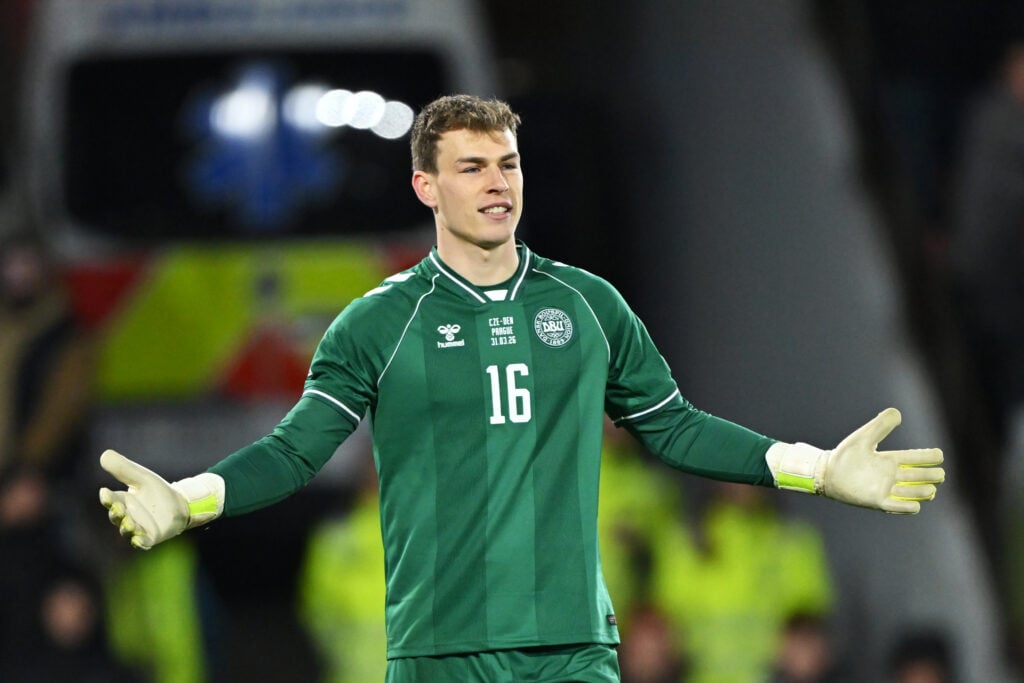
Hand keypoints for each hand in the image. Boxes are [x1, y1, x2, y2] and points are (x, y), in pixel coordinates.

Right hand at [99, 449, 188, 548]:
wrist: (179, 504)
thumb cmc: (156, 491)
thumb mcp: (141, 477)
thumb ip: (124, 468)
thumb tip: (104, 454)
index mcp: (122, 501)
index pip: (110, 500)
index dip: (107, 498)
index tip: (105, 492)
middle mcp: (126, 516)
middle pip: (116, 517)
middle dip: (116, 513)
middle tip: (119, 508)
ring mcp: (137, 528)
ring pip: (127, 531)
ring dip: (126, 528)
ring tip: (129, 524)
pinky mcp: (150, 537)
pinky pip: (142, 543)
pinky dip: (140, 542)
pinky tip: (140, 540)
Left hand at [823, 407, 944, 513]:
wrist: (827, 473)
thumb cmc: (845, 455)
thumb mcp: (864, 437)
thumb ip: (880, 425)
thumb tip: (898, 412)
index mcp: (889, 460)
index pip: (914, 458)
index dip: (928, 457)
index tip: (939, 455)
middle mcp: (890, 475)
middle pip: (918, 476)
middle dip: (930, 476)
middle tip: (939, 474)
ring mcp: (885, 489)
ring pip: (912, 492)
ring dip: (923, 491)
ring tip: (930, 489)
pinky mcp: (877, 501)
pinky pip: (897, 507)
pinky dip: (908, 507)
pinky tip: (915, 504)